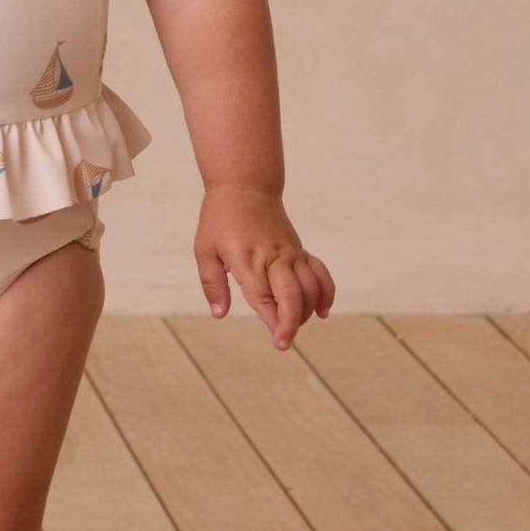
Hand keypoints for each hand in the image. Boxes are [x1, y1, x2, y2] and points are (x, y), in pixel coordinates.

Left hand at [194, 186, 334, 349]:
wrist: (245, 187)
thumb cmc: (219, 220)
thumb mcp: (204, 250)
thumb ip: (212, 284)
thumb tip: (220, 314)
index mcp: (247, 259)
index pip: (263, 297)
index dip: (273, 321)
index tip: (279, 342)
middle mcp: (273, 257)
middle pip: (291, 294)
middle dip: (292, 322)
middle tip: (285, 343)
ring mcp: (290, 252)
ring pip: (309, 286)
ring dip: (306, 311)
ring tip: (293, 326)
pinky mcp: (298, 249)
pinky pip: (319, 272)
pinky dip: (325, 291)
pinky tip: (322, 311)